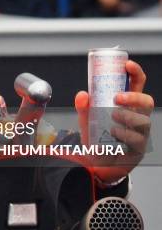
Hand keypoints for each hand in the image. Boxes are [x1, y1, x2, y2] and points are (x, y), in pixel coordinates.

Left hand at [75, 60, 153, 183]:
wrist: (96, 165)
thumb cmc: (96, 138)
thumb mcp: (86, 120)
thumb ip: (83, 107)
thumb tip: (82, 94)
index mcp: (126, 106)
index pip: (137, 85)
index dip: (135, 73)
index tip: (127, 64)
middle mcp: (136, 118)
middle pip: (147, 102)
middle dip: (134, 97)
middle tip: (117, 97)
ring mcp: (140, 134)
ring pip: (144, 121)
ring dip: (127, 116)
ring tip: (113, 117)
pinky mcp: (138, 149)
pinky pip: (137, 139)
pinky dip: (125, 135)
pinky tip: (114, 134)